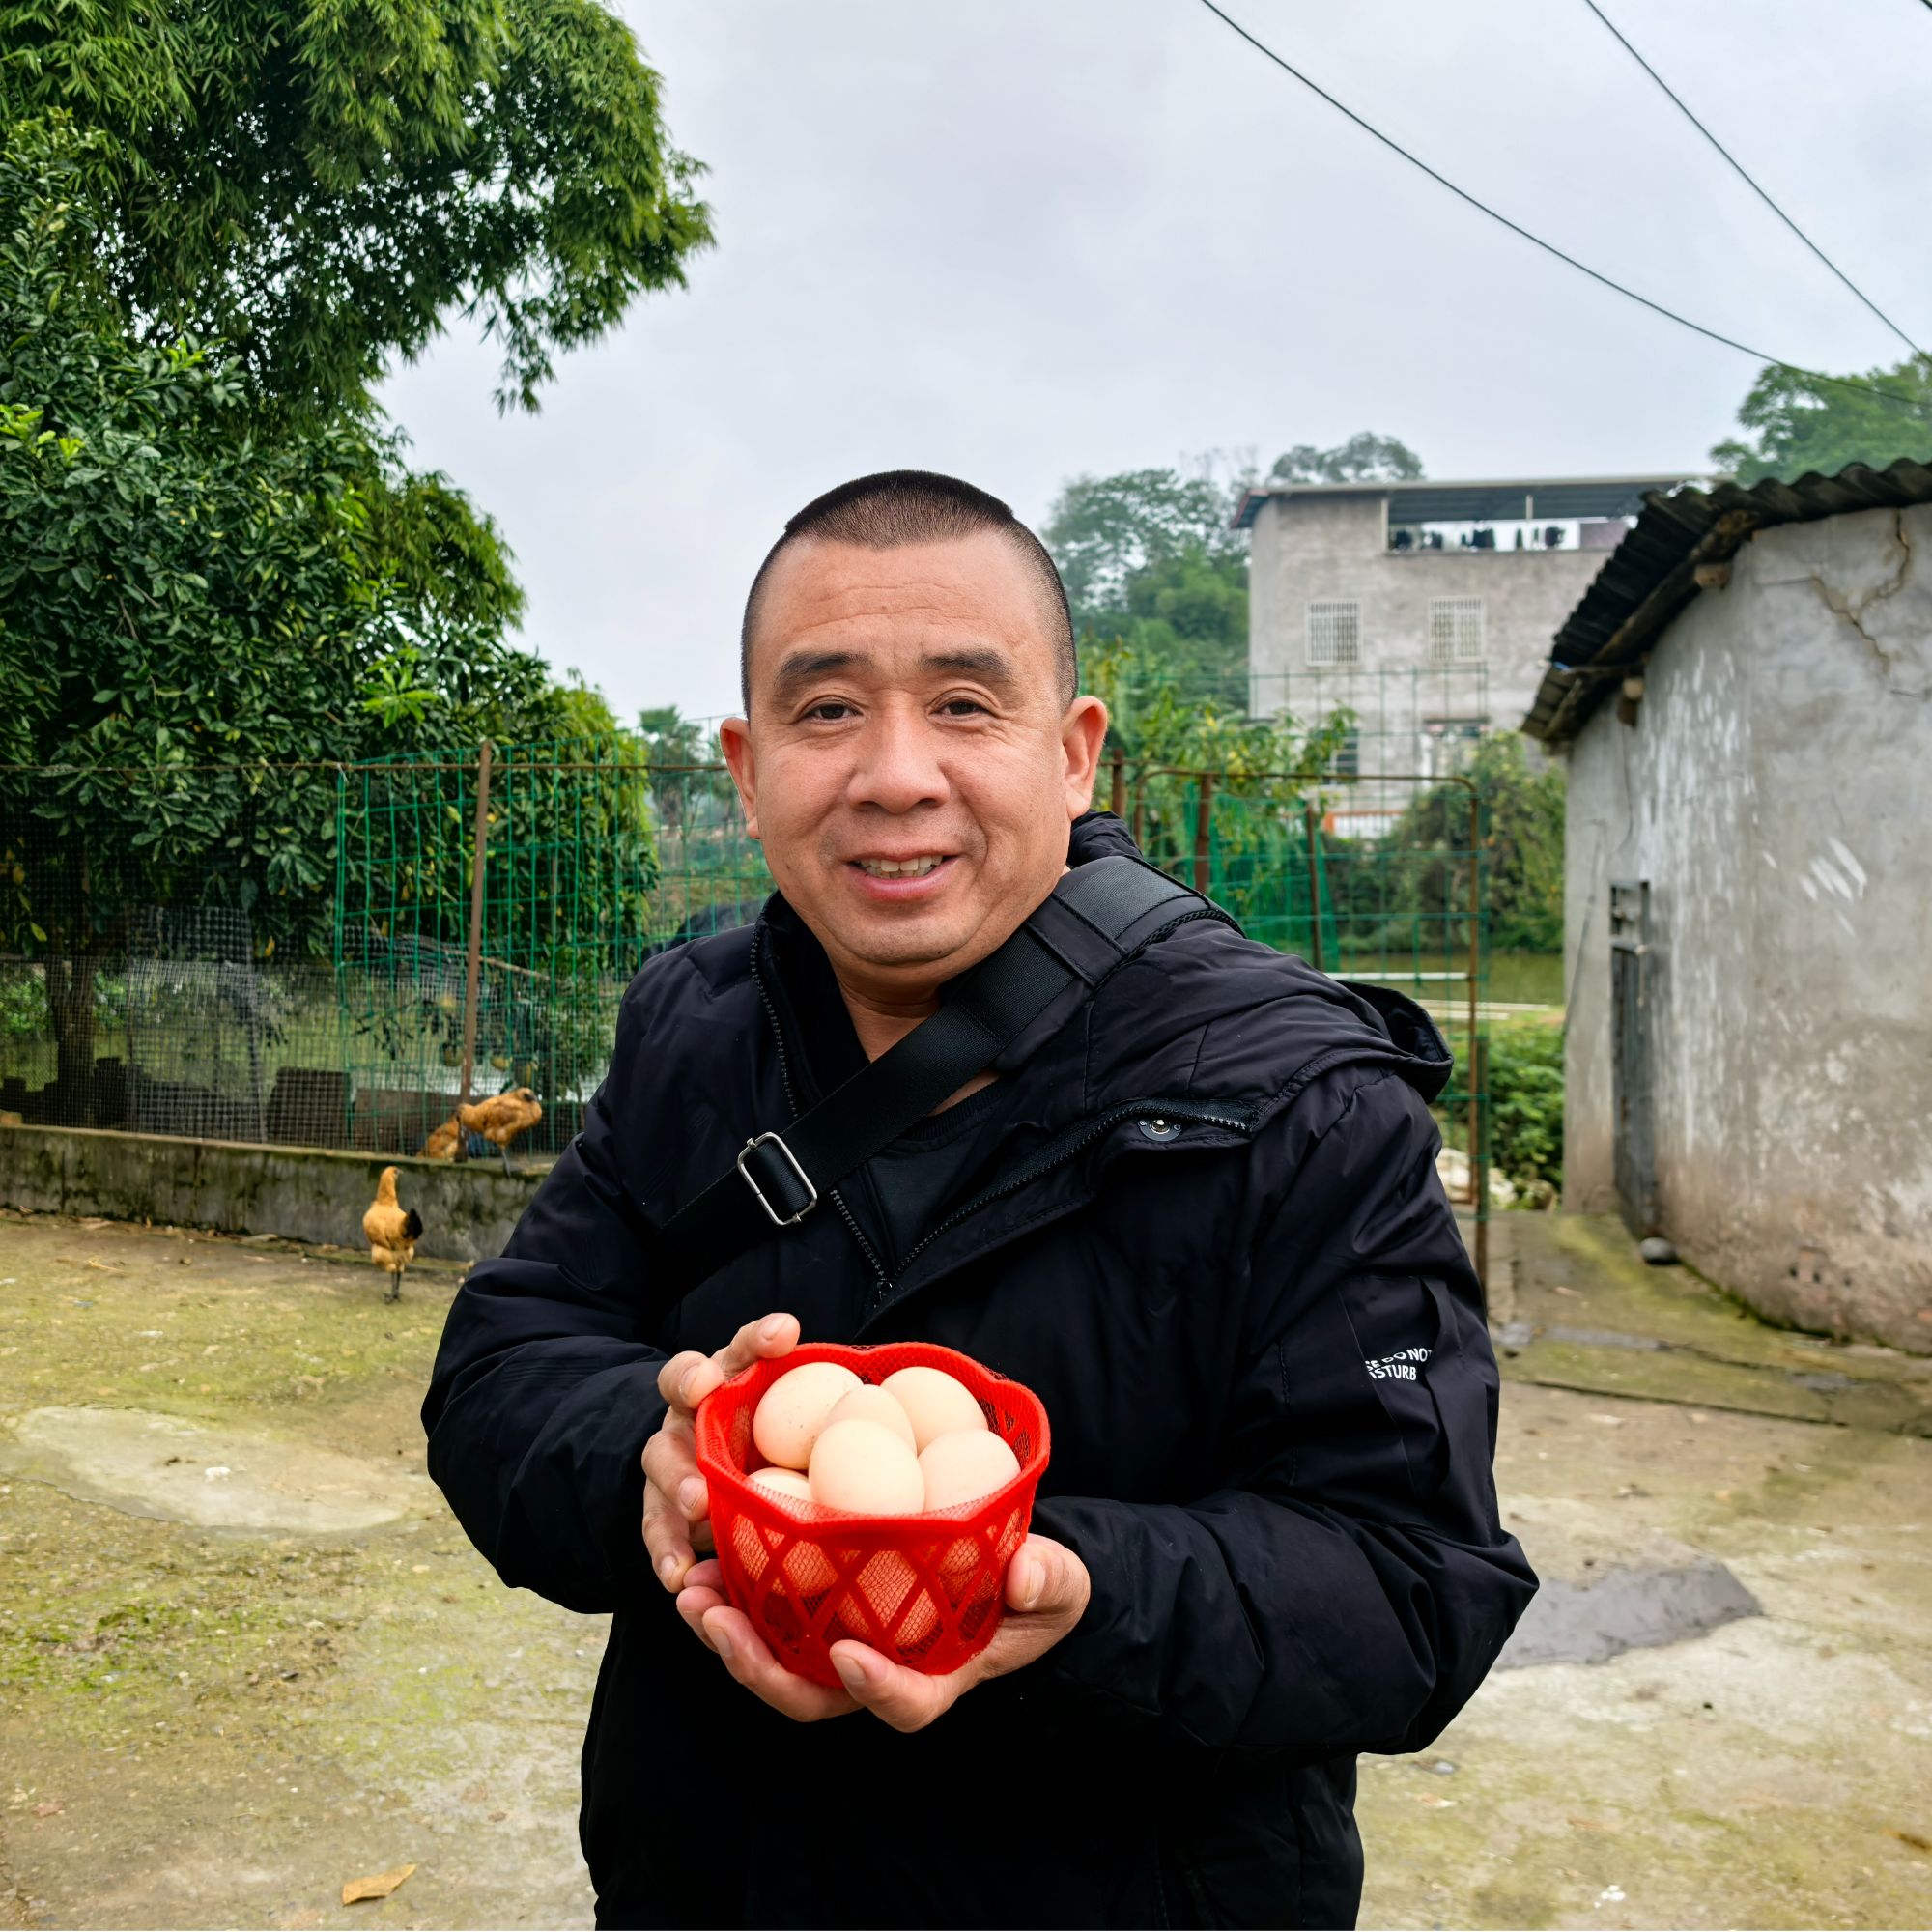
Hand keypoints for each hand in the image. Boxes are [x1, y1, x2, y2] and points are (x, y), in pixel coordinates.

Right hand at [643, 1312, 798, 1591]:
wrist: (719, 1475)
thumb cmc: (777, 1442)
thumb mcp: (796, 1418)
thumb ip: (826, 1404)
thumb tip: (894, 1403)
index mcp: (734, 1376)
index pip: (744, 1346)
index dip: (760, 1338)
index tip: (786, 1333)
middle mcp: (696, 1408)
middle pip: (686, 1394)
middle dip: (697, 1404)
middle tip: (734, 1404)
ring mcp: (673, 1453)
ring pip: (663, 1459)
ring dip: (678, 1482)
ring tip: (698, 1507)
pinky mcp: (661, 1503)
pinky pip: (658, 1525)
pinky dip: (667, 1550)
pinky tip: (679, 1574)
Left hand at [673, 1533, 1090, 1729]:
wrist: (1007, 1571)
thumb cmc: (1036, 1586)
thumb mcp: (1058, 1583)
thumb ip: (1048, 1580)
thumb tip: (1022, 1576)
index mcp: (940, 1676)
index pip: (908, 1702)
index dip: (877, 1688)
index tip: (851, 1655)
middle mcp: (880, 1671)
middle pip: (813, 1695)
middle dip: (759, 1669)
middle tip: (718, 1621)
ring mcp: (845, 1644)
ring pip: (776, 1662)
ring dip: (727, 1634)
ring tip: (690, 1592)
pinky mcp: (821, 1610)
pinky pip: (770, 1616)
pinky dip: (732, 1595)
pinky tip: (703, 1557)